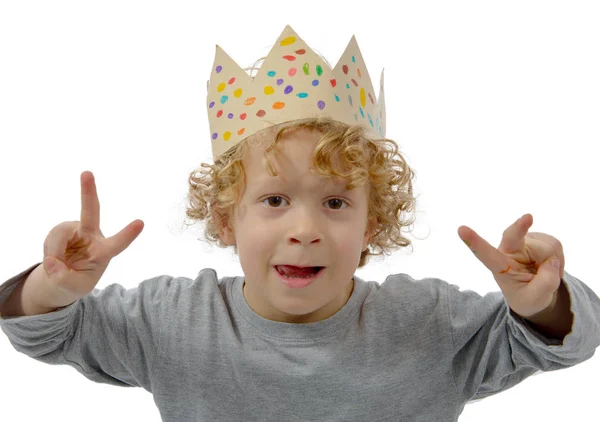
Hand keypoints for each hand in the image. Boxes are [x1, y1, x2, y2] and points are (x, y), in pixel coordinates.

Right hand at [41, 171, 143, 304]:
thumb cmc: (76, 280)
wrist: (62, 276)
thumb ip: (64, 278)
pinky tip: (54, 257)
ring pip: (59, 233)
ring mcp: (75, 230)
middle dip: (88, 192)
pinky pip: (51, 237)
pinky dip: (49, 251)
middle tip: (87, 172)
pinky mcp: (62, 229)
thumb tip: (52, 261)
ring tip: (56, 264)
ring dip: (54, 251)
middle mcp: (92, 235)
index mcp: (104, 251)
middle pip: (91, 211)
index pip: (118, 243)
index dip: (128, 234)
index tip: (141, 223)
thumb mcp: (73, 288)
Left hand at [457, 213, 564, 317]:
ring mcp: (524, 242)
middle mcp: (508, 250)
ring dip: (553, 261)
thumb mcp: (535, 299)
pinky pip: (555, 244)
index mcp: (499, 267)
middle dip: (520, 226)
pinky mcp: (539, 238)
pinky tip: (550, 265)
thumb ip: (545, 284)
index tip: (461, 229)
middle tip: (528, 217)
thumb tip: (552, 261)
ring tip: (545, 273)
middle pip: (513, 235)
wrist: (536, 292)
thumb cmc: (527, 296)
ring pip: (546, 246)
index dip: (474, 242)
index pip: (485, 254)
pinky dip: (558, 257)